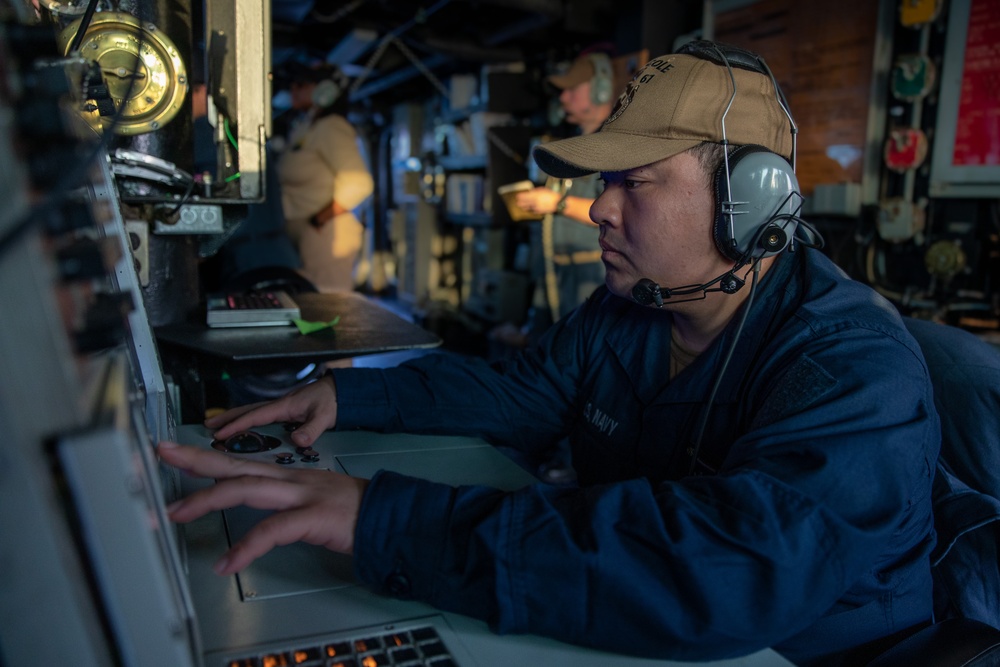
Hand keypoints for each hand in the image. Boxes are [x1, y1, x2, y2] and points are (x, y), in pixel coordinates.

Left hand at [159, 441, 367, 573]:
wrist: (390, 515)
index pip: (240, 463)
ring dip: (207, 499)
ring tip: (177, 513)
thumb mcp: (313, 499)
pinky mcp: (312, 517)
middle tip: (162, 453)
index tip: (176, 453)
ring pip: (246, 489)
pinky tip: (228, 562)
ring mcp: (301, 495)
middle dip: (195, 460)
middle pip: (235, 466)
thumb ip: (284, 501)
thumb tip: (260, 509)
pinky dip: (246, 547)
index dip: (206, 458)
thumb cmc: (353, 511)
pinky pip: (272, 531)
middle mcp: (289, 479)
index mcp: (288, 476)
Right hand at [205, 375, 337, 447]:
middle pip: (247, 411)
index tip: (220, 433)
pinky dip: (247, 420)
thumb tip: (297, 439)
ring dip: (233, 418)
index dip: (237, 425)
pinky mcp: (285, 410)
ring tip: (215, 426)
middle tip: (207, 426)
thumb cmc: (333, 400)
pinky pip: (260, 416)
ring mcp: (281, 407)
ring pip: (252, 412)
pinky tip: (242, 428)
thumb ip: (312, 428)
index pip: (256, 416)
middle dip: (226, 418)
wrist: (342, 392)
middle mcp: (280, 404)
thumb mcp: (325, 415)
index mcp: (285, 405)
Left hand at [514, 187, 561, 214]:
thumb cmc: (551, 195)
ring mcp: (537, 207)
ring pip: (529, 207)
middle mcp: (536, 201)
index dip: (521, 196)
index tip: (517, 196)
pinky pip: (533, 210)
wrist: (557, 203)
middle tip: (518, 203)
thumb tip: (530, 192)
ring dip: (524, 207)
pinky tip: (528, 209)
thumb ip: (536, 191)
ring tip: (521, 207)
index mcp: (536, 195)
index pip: (526, 196)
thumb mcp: (543, 190)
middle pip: (526, 202)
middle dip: (521, 202)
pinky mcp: (540, 211)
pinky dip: (530, 210)